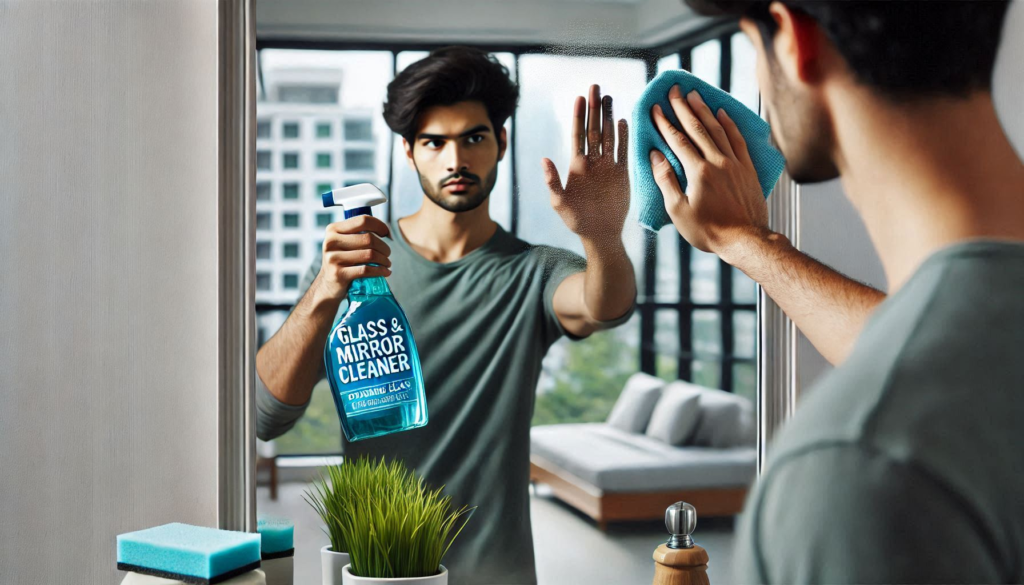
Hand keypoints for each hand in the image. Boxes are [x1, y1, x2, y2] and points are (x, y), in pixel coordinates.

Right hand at [313, 215, 391, 300]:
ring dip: (384, 260)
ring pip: (369, 254)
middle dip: (384, 247)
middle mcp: (331, 242)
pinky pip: (366, 270)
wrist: (328, 284)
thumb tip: (386, 230)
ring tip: (387, 263)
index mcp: (333, 229)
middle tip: (387, 253)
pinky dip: (380, 271)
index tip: (386, 234)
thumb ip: (358, 233)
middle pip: (368, 239)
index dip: (379, 226)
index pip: (363, 220)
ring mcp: (333, 258)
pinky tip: (385, 272)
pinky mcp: (339, 274)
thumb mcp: (343, 242)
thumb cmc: (341, 260)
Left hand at [543, 84, 629, 240]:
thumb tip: (543, 159)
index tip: (580, 97)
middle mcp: (592, 161)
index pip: (578, 134)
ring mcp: (607, 166)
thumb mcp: (559, 203)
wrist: (600, 233)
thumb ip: (552, 181)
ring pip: (608, 135)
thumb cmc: (576, 220)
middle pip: (593, 129)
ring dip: (609, 116)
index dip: (579, 115)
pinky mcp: (621, 173)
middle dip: (594, 108)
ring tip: (609, 97)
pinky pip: (623, 150)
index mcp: (576, 165)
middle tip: (596, 86)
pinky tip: (623, 120)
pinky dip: (623, 136)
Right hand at [649, 84, 768, 256]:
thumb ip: (666, 181)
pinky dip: (730, 124)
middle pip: (698, 128)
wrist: (745, 239)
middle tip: (674, 91)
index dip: (665, 123)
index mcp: (698, 172)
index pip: (678, 140)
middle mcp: (718, 161)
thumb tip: (655, 156)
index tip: (655, 108)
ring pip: (718, 129)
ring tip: (694, 95)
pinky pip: (738, 139)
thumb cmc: (708, 230)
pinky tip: (723, 112)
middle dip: (684, 108)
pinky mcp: (748, 168)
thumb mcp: (678, 211)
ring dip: (705, 110)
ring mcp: (735, 163)